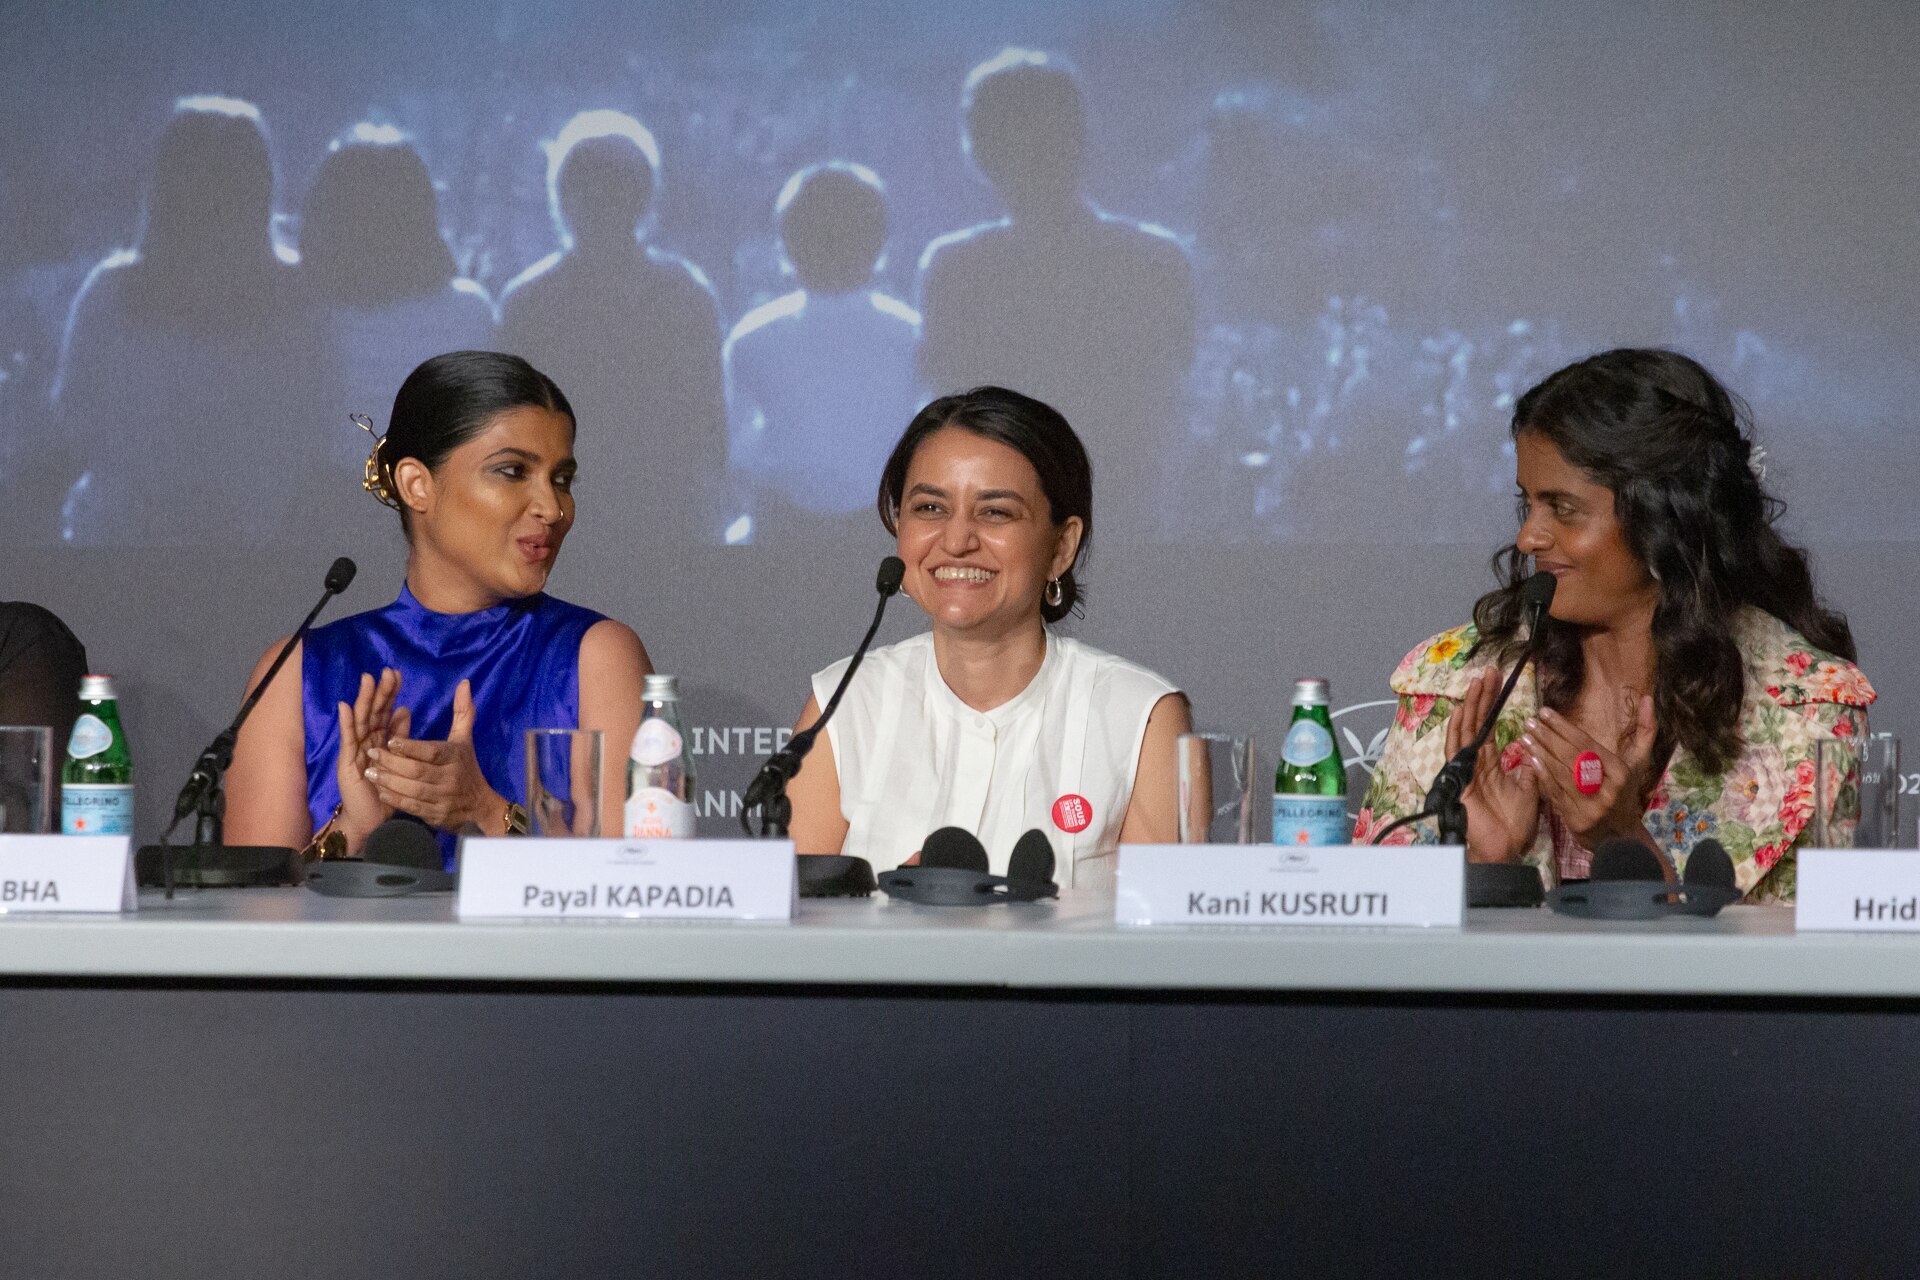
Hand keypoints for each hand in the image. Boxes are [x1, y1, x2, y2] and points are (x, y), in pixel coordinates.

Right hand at [334, 668, 403, 849]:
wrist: (372, 818)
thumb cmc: (386, 790)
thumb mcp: (398, 759)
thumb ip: (400, 736)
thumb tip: (404, 709)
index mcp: (379, 740)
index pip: (384, 711)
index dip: (390, 693)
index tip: (397, 674)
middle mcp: (366, 742)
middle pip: (372, 712)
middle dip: (379, 691)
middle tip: (387, 671)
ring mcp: (355, 750)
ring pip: (359, 720)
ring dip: (363, 700)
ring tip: (367, 680)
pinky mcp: (347, 762)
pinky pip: (347, 739)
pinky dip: (345, 722)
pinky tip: (345, 706)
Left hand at [362, 679, 506, 834]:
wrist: (478, 806)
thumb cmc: (465, 767)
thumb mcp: (464, 739)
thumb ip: (463, 711)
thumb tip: (464, 683)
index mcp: (455, 758)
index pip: (432, 752)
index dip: (411, 747)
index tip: (390, 740)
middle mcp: (450, 779)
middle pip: (418, 771)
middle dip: (392, 763)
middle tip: (370, 753)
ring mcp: (442, 799)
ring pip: (412, 790)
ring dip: (389, 781)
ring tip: (370, 772)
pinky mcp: (435, 815)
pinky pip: (412, 807)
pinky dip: (395, 800)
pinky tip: (381, 791)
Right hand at [1443, 667, 1540, 862]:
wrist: (1505, 848)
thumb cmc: (1514, 824)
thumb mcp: (1530, 790)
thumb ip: (1529, 769)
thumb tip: (1532, 749)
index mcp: (1490, 763)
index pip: (1488, 727)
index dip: (1492, 704)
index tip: (1497, 682)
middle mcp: (1476, 762)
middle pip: (1476, 723)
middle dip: (1482, 697)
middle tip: (1488, 672)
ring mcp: (1466, 769)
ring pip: (1466, 731)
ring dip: (1471, 708)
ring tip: (1477, 684)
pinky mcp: (1461, 780)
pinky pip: (1456, 752)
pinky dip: (1457, 733)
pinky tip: (1459, 715)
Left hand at [1520, 697, 1659, 850]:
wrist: (1620, 835)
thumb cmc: (1625, 791)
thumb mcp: (1638, 763)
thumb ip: (1645, 731)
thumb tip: (1646, 697)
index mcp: (1621, 771)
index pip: (1586, 744)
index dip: (1564, 727)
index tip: (1545, 712)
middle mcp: (1607, 788)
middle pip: (1571, 757)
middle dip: (1548, 737)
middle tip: (1530, 721)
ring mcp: (1591, 805)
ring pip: (1561, 774)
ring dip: (1541, 754)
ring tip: (1526, 738)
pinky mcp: (1576, 819)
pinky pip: (1555, 793)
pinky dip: (1542, 776)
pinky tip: (1531, 761)